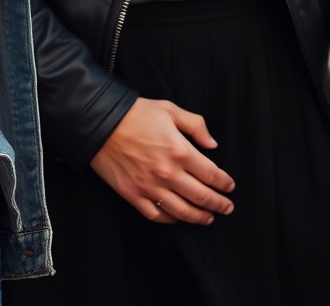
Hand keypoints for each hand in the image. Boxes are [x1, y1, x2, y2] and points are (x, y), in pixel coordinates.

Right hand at [90, 97, 234, 224]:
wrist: (99, 122)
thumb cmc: (135, 113)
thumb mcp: (169, 109)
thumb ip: (195, 125)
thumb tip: (212, 144)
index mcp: (179, 150)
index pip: (211, 174)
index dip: (224, 183)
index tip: (229, 186)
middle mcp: (167, 172)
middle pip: (201, 197)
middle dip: (219, 204)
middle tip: (227, 207)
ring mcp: (150, 186)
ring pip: (182, 212)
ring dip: (200, 217)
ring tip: (208, 218)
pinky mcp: (133, 195)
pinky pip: (157, 215)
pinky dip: (171, 220)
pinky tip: (179, 218)